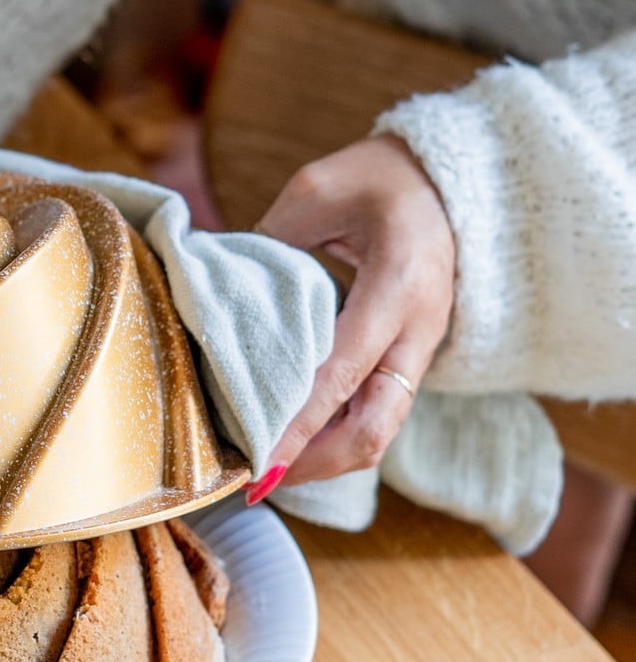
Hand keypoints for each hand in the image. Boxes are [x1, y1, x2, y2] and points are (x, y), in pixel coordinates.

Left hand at [249, 134, 454, 491]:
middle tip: (254, 484)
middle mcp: (418, 330)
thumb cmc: (377, 178)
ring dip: (324, 460)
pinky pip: (377, 413)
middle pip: (374, 427)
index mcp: (398, 285)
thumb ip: (270, 243)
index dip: (299, 423)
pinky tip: (293, 444)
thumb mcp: (317, 190)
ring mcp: (419, 349)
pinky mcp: (409, 359)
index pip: (343, 372)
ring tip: (265, 474)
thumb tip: (217, 296)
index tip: (256, 459)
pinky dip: (336, 437)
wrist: (445, 181)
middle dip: (313, 463)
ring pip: (379, 432)